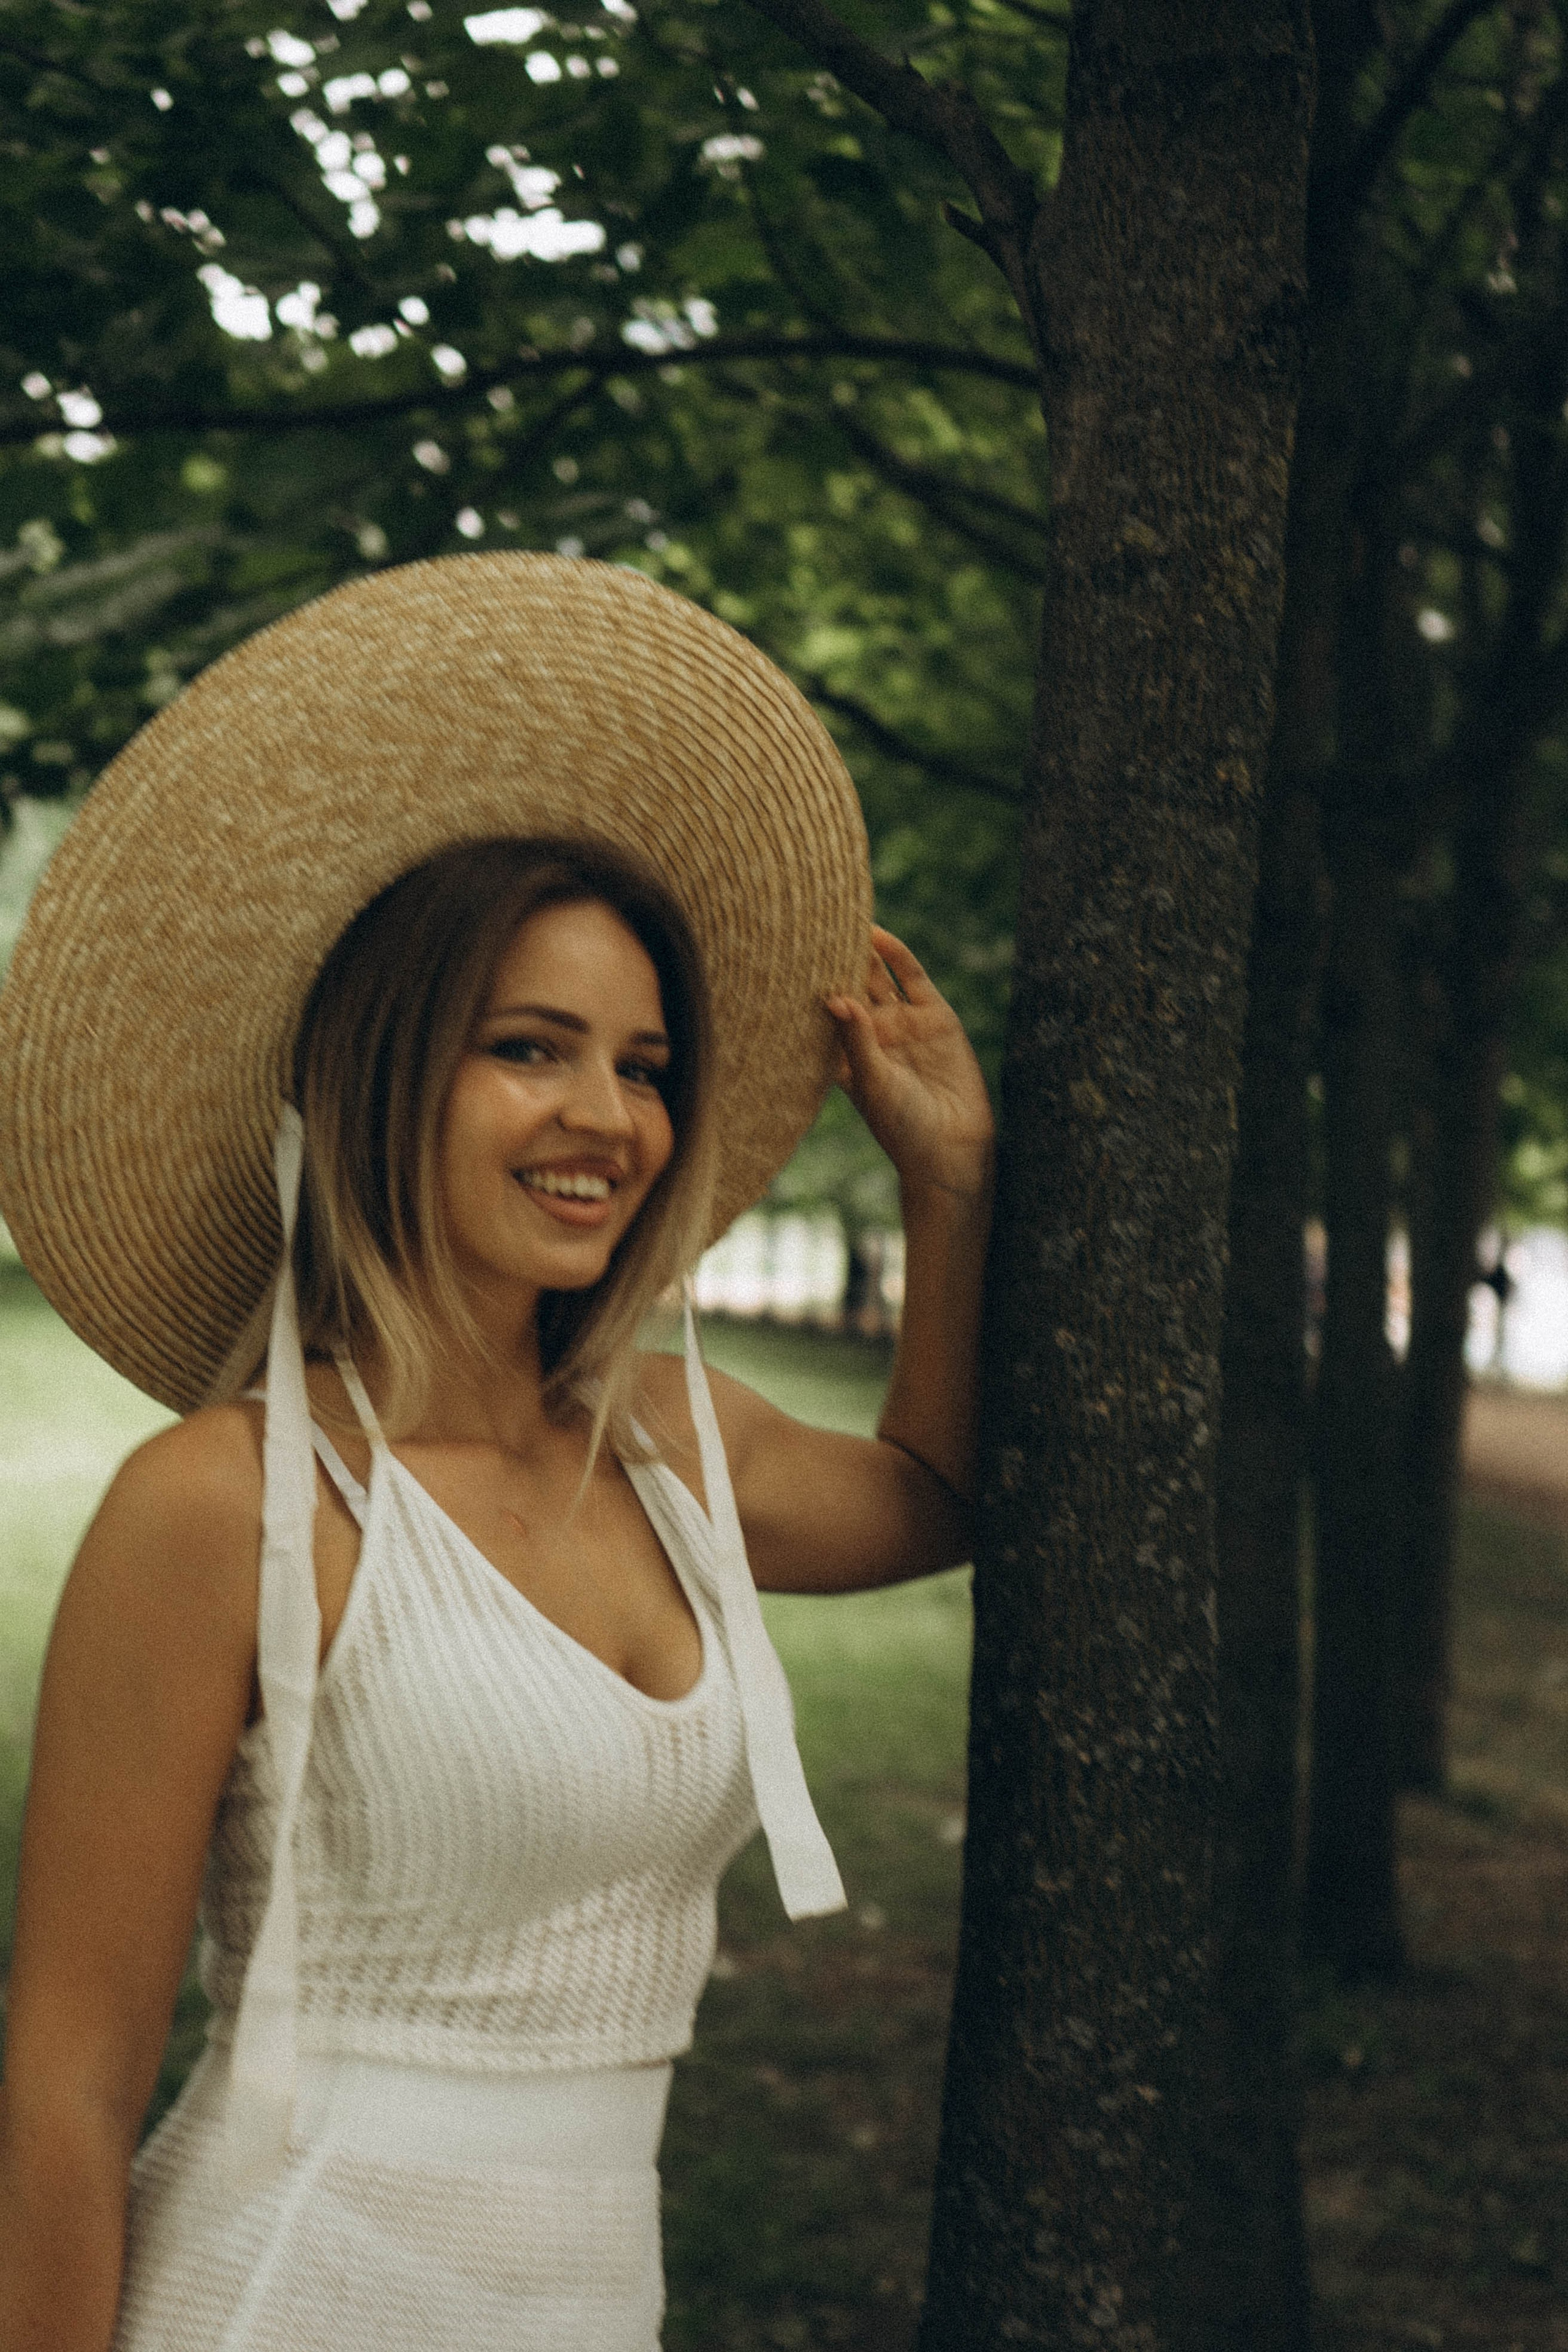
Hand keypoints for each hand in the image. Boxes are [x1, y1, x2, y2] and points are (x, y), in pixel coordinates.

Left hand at [826, 927, 994, 1200]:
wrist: (955, 1149)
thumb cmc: (904, 1129)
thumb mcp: (875, 1085)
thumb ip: (857, 1041)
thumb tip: (834, 997)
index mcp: (846, 1056)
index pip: (819, 1013)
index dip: (801, 987)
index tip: (776, 958)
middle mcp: (872, 1035)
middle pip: (846, 985)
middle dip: (827, 958)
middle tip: (800, 921)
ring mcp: (903, 1023)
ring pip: (876, 976)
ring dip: (860, 949)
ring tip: (836, 915)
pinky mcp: (935, 1016)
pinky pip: (912, 977)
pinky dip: (896, 954)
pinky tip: (877, 933)